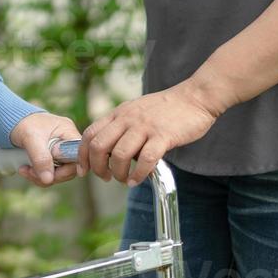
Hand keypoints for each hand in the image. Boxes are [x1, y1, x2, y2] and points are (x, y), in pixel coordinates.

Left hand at [8, 111, 81, 186]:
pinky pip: (48, 173)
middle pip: (69, 168)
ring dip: (40, 177)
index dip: (69, 169)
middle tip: (31, 173)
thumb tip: (49, 179)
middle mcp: (66, 142)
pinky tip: (24, 169)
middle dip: (50, 175)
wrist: (8, 120)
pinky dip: (37, 175)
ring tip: (24, 170)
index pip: (78, 156)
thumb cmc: (21, 123)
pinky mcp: (49, 158)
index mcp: (68, 132)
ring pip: (58, 173)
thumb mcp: (31, 139)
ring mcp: (58, 151)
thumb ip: (41, 158)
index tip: (53, 175)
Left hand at [79, 80, 222, 185]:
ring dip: (119, 173)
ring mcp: (145, 126)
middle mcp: (128, 118)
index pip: (90, 134)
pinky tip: (137, 180)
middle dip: (98, 167)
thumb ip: (121, 126)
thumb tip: (107, 150)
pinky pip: (146, 159)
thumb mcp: (135, 110)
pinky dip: (138, 174)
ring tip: (124, 180)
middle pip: (99, 146)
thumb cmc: (165, 109)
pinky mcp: (163, 136)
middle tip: (106, 177)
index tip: (84, 170)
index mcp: (119, 113)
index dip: (83, 155)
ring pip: (120, 155)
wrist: (195, 97)